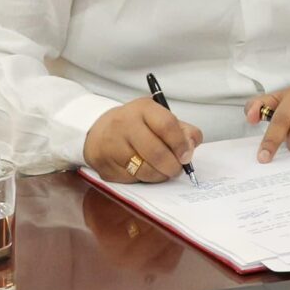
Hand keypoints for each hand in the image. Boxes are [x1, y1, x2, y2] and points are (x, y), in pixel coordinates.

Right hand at [84, 99, 203, 183]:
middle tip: (177, 169)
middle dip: (172, 166)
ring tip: (163, 171)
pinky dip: (144, 180)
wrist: (98, 131)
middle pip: (156, 152)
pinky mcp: (105, 167)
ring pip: (145, 170)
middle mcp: (124, 125)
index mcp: (142, 109)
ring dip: (160, 175)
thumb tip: (191, 146)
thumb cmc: (136, 125)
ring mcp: (112, 146)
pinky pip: (132, 180)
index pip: (166, 126)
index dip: (180, 144)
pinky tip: (144, 171)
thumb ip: (181, 130)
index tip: (186, 156)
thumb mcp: (158, 117)